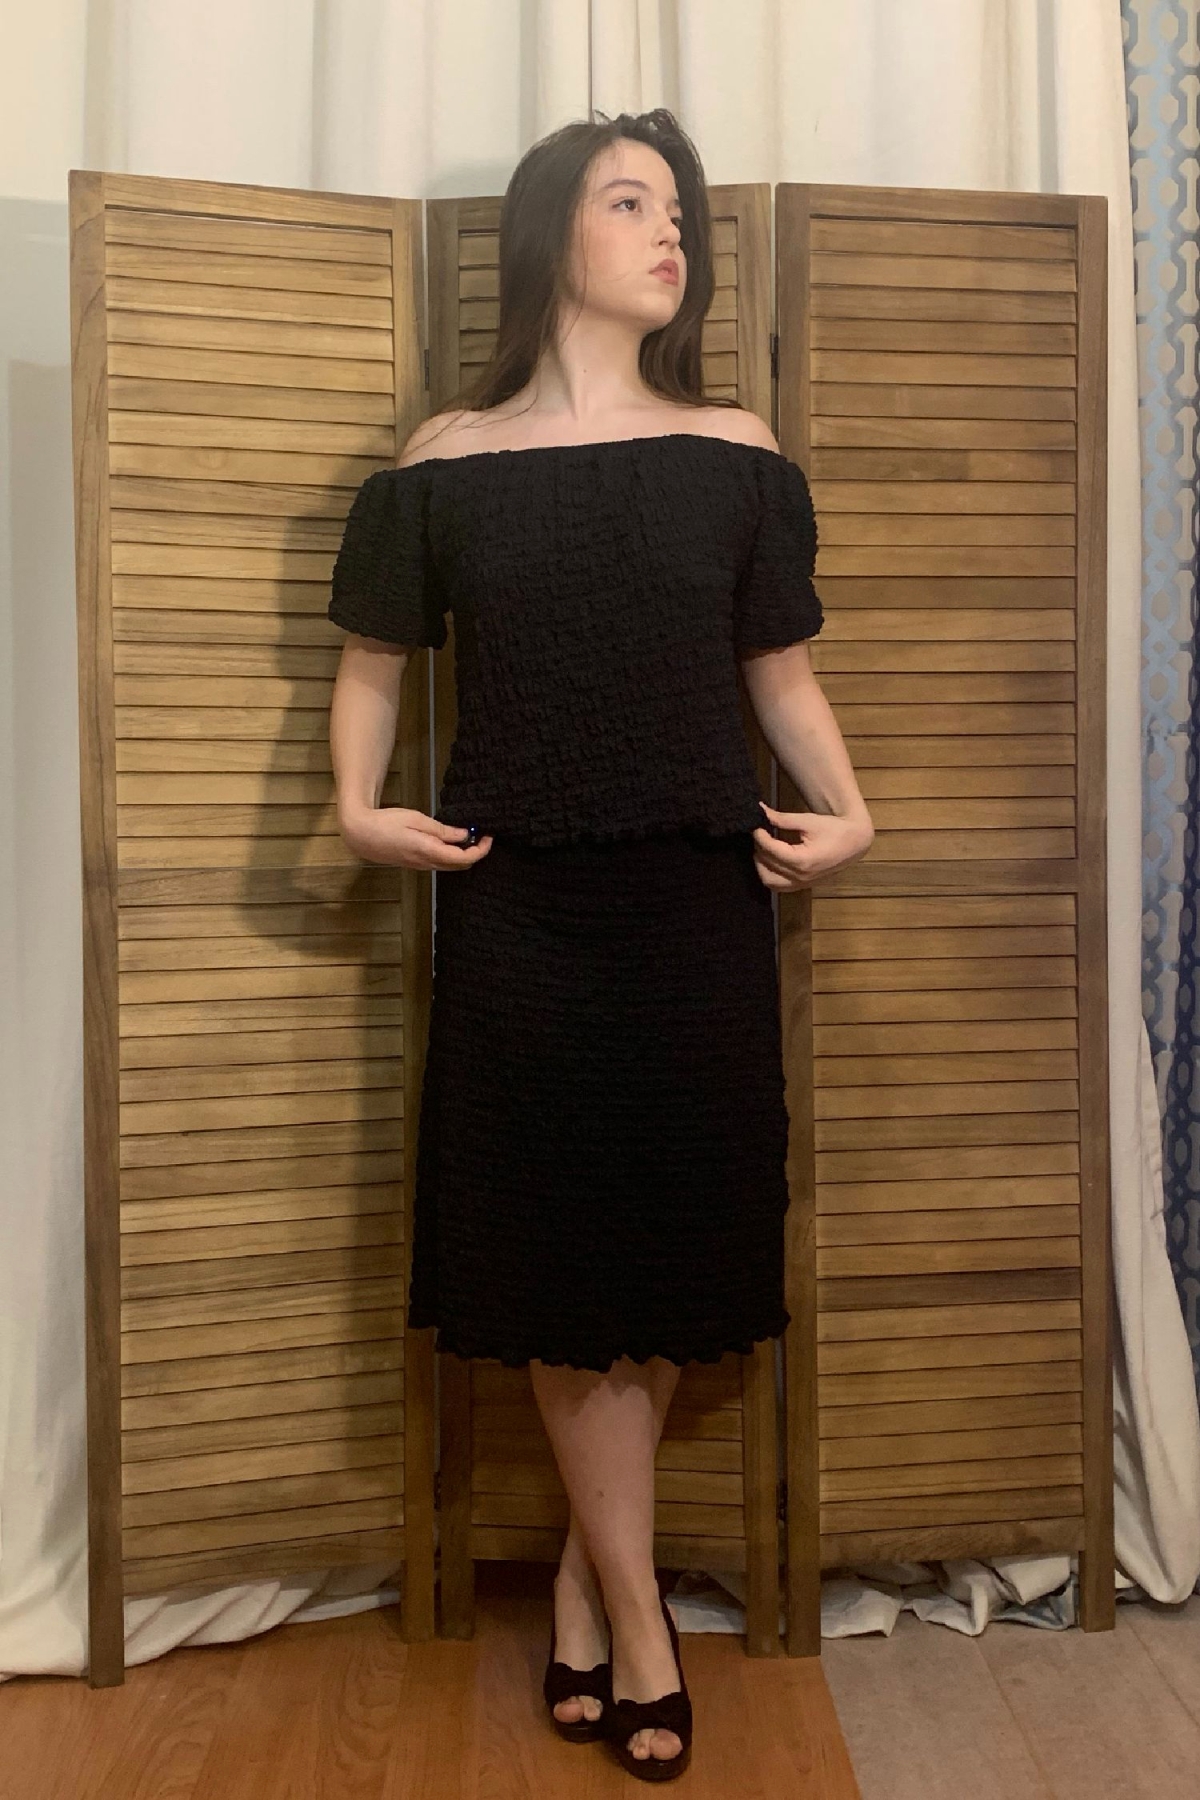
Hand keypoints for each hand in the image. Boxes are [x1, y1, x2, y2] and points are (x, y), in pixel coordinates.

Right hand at [341, 805, 493, 869]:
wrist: (361, 835)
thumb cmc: (386, 823)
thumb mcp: (417, 820)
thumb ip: (442, 830)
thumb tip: (464, 835)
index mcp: (429, 851)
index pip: (465, 858)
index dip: (481, 849)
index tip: (488, 835)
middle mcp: (427, 863)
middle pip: (461, 866)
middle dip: (476, 852)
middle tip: (482, 834)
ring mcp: (421, 866)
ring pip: (451, 866)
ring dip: (464, 854)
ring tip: (469, 834)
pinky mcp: (416, 864)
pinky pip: (440, 863)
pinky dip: (452, 855)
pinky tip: (451, 840)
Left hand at [750, 800, 872, 890]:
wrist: (854, 842)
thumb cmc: (834, 829)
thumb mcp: (808, 821)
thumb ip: (782, 819)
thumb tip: (761, 811)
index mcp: (802, 860)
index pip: (770, 849)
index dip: (759, 835)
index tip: (755, 824)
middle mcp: (800, 876)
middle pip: (767, 863)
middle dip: (759, 847)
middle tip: (760, 832)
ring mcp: (802, 884)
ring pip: (768, 880)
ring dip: (761, 864)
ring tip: (763, 847)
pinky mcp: (803, 886)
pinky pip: (779, 886)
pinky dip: (770, 874)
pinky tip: (770, 860)